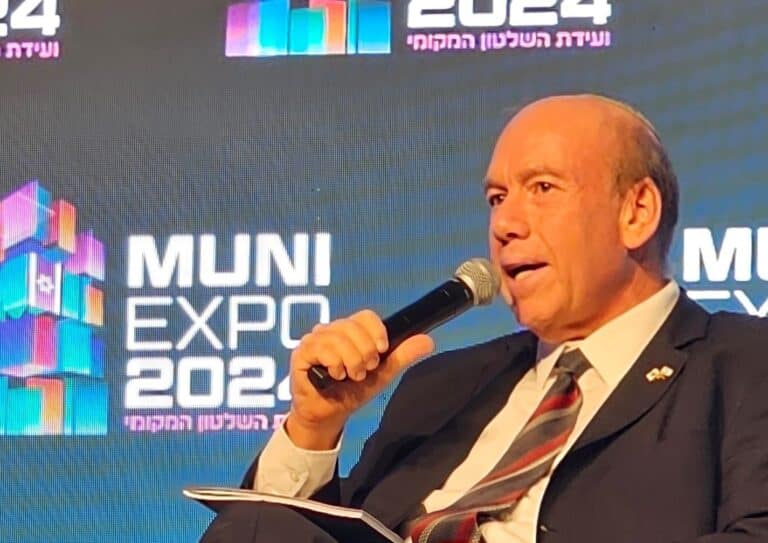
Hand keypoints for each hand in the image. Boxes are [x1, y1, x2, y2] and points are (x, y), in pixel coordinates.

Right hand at [285, 309, 434, 449]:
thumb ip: (402, 356)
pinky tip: (336, 375)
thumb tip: (428, 341)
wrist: (329, 415)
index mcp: (351, 331)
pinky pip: (322, 348)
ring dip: (351, 361)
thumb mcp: (382, 374)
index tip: (382, 350)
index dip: (377, 331)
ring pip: (338, 338)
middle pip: (353, 326)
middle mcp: (331, 330)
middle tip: (365, 370)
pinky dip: (334, 364)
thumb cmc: (352, 391)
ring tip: (351, 376)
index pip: (366, 316)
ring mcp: (315, 339)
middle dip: (365, 352)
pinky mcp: (302, 352)